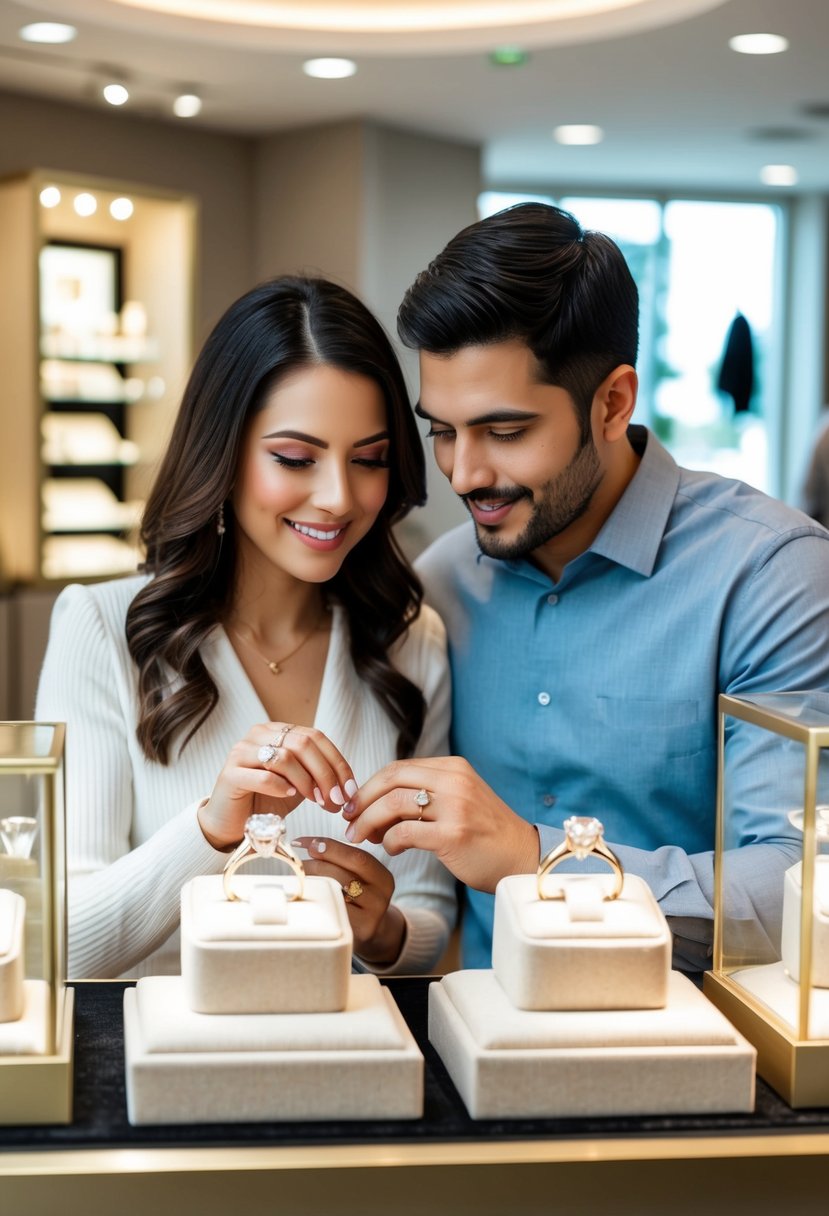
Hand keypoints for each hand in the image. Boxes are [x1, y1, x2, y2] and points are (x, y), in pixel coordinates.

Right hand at [198, 722, 357, 849]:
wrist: (232, 823)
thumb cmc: (266, 801)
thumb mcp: (299, 784)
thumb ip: (318, 776)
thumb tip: (348, 787)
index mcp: (278, 731)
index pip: (316, 737)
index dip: (337, 763)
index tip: (350, 790)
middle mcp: (259, 734)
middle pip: (303, 744)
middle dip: (326, 774)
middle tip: (337, 800)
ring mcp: (241, 751)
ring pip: (285, 757)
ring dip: (307, 782)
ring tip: (317, 802)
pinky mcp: (230, 774)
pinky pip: (263, 775)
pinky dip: (282, 786)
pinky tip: (290, 796)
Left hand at [292, 836, 404, 965]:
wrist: (369, 933)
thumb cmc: (357, 898)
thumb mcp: (359, 878)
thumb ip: (342, 860)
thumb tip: (310, 845)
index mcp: (383, 878)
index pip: (357, 857)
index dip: (329, 847)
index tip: (304, 842)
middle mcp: (381, 898)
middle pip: (344, 874)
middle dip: (316, 864)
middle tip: (297, 862)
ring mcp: (369, 919)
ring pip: (336, 894)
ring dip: (313, 883)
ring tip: (300, 879)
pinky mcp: (355, 934)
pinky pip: (332, 913)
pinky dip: (316, 902)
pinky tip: (306, 898)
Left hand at [342, 756, 539, 893]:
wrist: (521, 857)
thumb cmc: (484, 833)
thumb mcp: (458, 799)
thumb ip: (426, 793)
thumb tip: (377, 801)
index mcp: (453, 768)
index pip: (398, 768)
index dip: (369, 786)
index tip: (354, 805)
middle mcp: (455, 781)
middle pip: (391, 780)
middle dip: (362, 801)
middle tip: (348, 821)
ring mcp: (456, 806)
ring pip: (393, 804)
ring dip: (369, 822)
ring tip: (363, 837)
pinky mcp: (454, 834)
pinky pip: (405, 833)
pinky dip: (390, 842)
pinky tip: (391, 850)